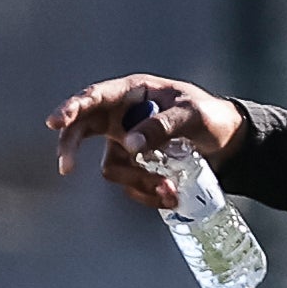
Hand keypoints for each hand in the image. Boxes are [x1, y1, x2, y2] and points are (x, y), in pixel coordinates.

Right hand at [46, 74, 249, 209]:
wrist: (230, 142)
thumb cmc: (212, 116)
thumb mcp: (192, 115)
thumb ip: (162, 125)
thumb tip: (131, 145)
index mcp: (135, 92)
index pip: (96, 96)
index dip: (73, 107)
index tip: (56, 121)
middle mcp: (124, 115)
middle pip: (82, 129)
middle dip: (72, 148)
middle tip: (66, 167)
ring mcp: (127, 140)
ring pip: (110, 166)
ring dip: (135, 181)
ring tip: (167, 189)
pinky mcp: (136, 163)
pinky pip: (127, 182)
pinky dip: (145, 191)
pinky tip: (169, 195)